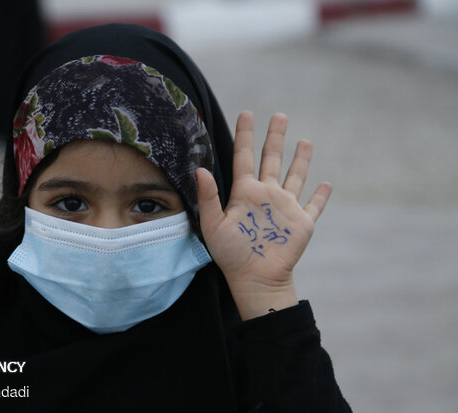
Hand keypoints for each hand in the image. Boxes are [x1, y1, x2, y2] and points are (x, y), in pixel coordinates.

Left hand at [196, 112, 331, 319]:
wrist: (255, 279)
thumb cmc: (230, 255)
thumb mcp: (213, 225)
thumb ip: (208, 197)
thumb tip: (199, 170)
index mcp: (244, 193)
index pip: (244, 157)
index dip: (244, 136)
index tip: (247, 114)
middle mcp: (265, 195)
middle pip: (271, 159)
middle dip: (275, 137)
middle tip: (279, 115)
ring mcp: (285, 207)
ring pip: (294, 176)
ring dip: (300, 159)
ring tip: (305, 140)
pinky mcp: (302, 222)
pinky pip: (314, 205)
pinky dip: (321, 195)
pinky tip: (326, 183)